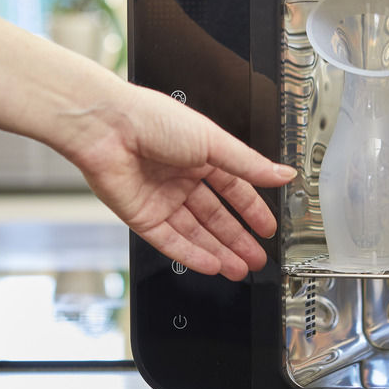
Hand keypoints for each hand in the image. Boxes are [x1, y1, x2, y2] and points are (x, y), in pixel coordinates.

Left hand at [69, 84, 295, 279]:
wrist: (105, 128)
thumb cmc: (152, 119)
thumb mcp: (213, 141)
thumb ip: (249, 165)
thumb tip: (283, 173)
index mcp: (199, 155)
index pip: (233, 189)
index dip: (251, 210)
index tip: (267, 228)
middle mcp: (180, 178)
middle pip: (216, 216)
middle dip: (237, 238)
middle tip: (257, 258)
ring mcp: (161, 199)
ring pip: (196, 233)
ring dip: (219, 251)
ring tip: (241, 269)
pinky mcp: (141, 217)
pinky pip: (170, 242)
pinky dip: (191, 256)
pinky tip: (212, 265)